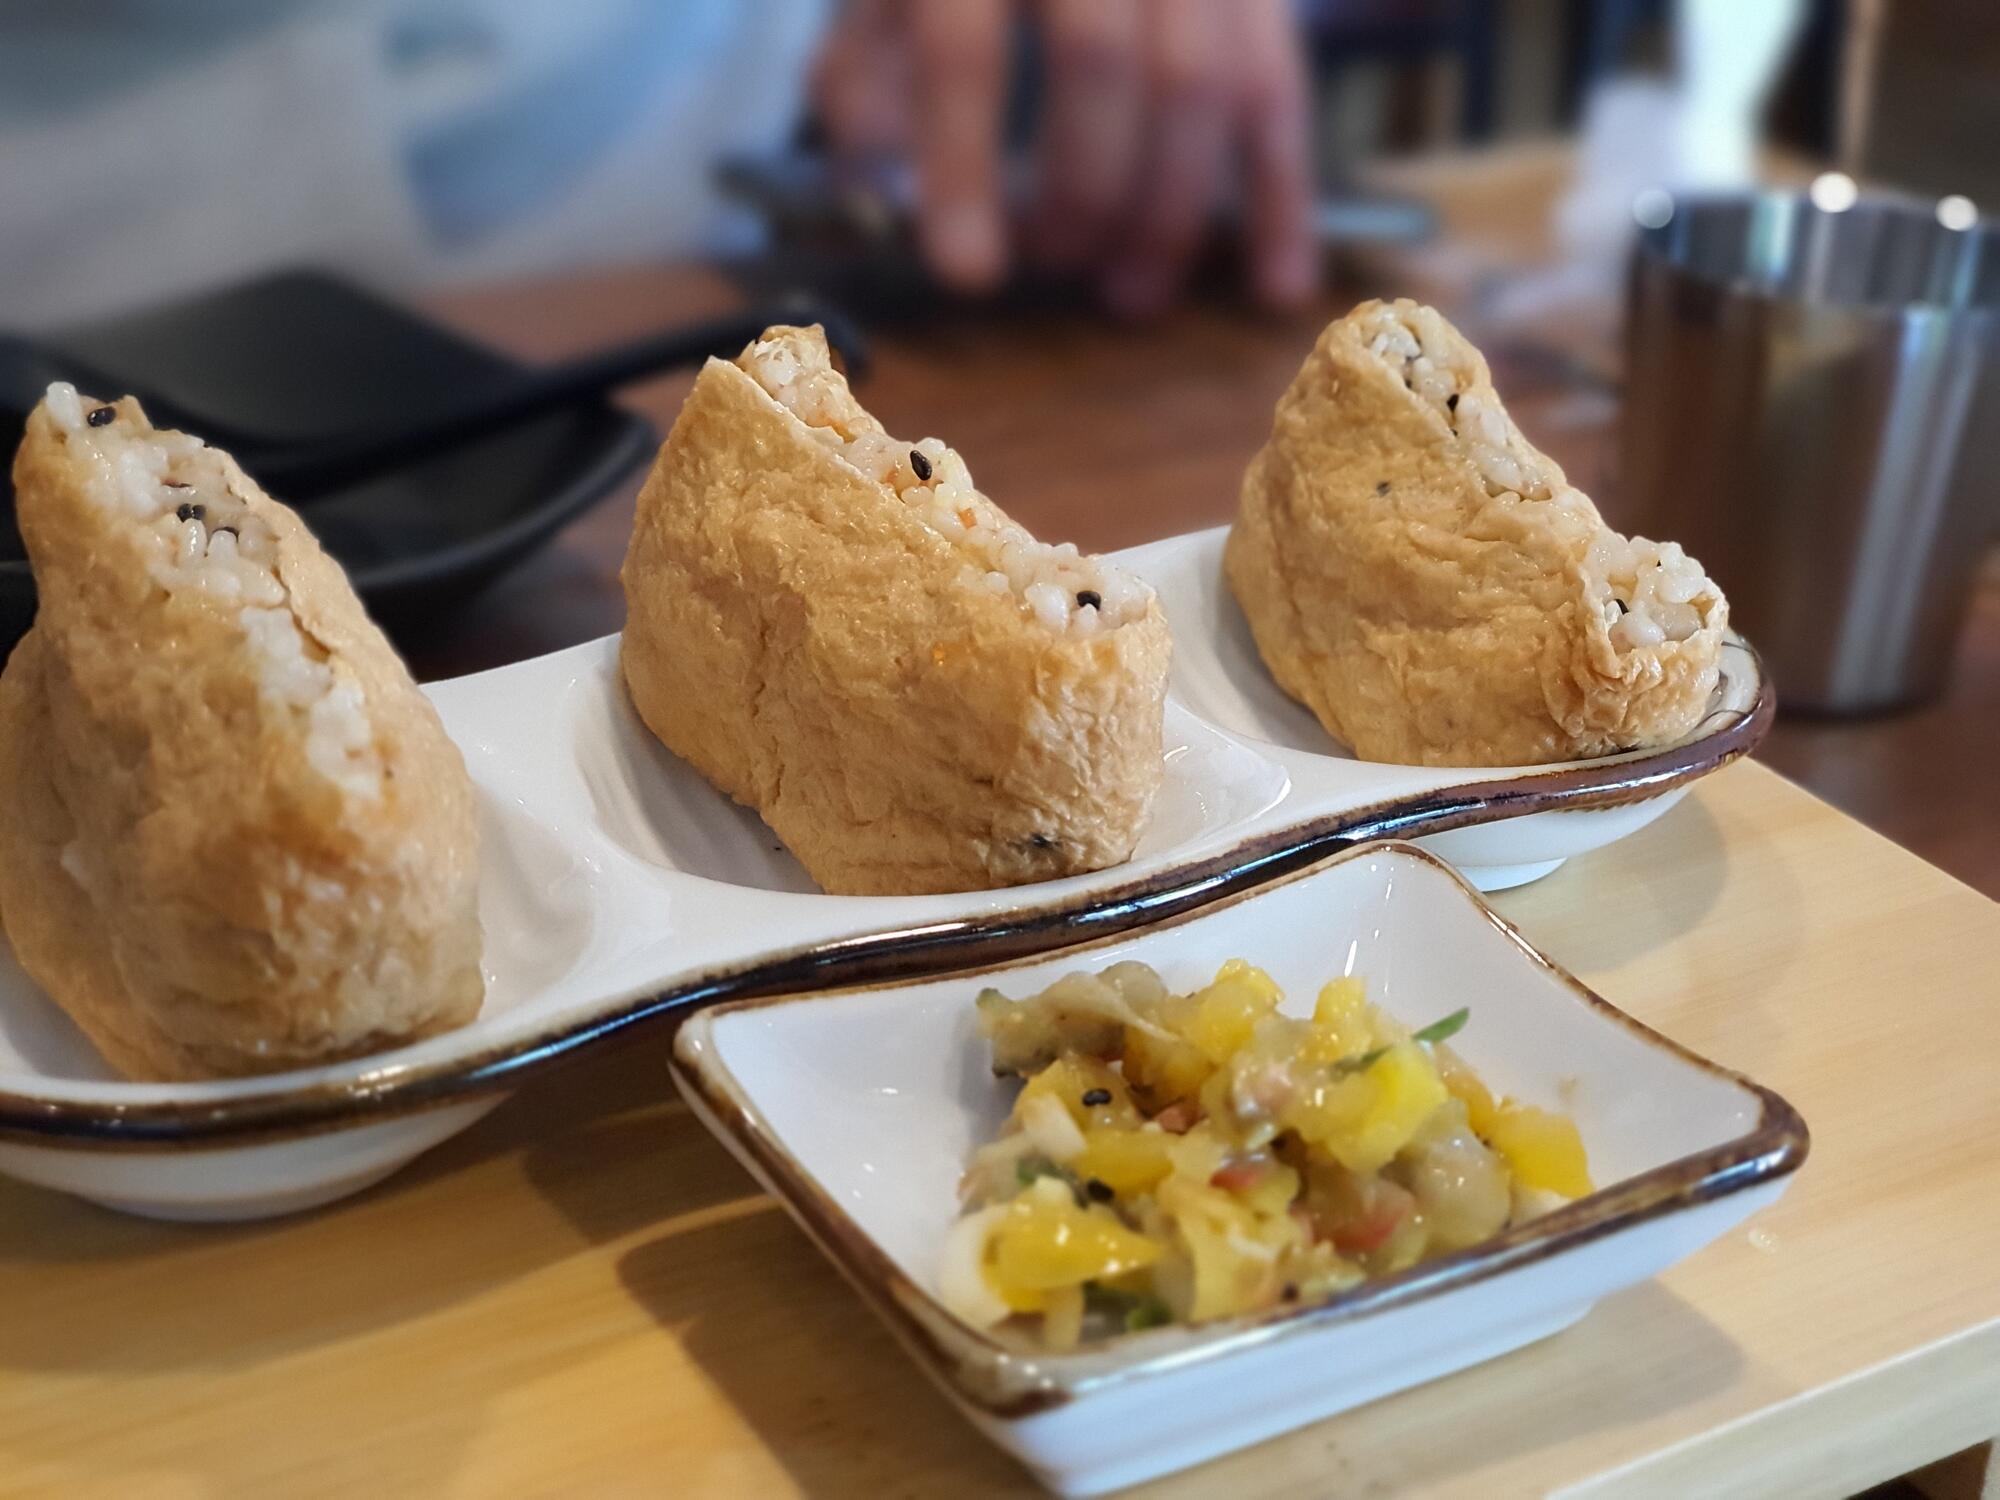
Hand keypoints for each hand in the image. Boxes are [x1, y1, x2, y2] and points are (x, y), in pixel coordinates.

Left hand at [813, 0, 1316, 316]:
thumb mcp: (876, 17)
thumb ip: (868, 98)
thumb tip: (892, 204)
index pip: (966, 48)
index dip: (965, 168)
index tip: (968, 275)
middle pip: (1101, 62)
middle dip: (1083, 191)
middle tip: (1056, 267)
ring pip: (1205, 80)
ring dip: (1170, 210)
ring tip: (1130, 294)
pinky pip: (1282, 94)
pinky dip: (1282, 199)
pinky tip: (1274, 286)